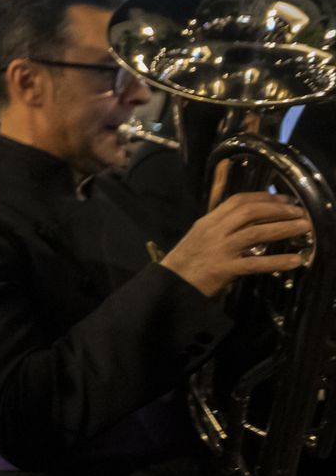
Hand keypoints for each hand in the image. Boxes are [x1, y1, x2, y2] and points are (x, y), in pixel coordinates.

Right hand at [160, 192, 311, 297]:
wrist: (171, 283)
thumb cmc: (188, 257)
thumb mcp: (200, 231)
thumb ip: (219, 215)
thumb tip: (232, 192)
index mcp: (209, 221)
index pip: (238, 200)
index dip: (264, 197)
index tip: (284, 199)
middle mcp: (214, 231)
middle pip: (249, 212)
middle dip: (277, 210)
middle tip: (299, 212)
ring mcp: (219, 249)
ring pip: (255, 234)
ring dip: (283, 229)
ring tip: (304, 227)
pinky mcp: (224, 269)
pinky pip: (255, 264)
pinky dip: (277, 262)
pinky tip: (295, 261)